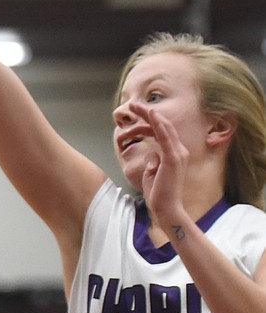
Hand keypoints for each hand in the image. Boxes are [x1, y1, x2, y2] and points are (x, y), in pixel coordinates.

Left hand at [129, 100, 188, 227]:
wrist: (167, 208)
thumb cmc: (159, 194)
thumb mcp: (153, 174)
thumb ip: (153, 162)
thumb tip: (151, 155)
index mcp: (174, 154)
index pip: (161, 132)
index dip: (149, 121)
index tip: (136, 113)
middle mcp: (179, 151)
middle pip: (163, 126)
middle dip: (147, 113)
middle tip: (133, 104)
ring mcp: (178, 154)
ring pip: (164, 128)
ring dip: (150, 115)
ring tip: (136, 105)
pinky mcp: (173, 159)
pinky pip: (165, 137)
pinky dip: (158, 124)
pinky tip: (150, 114)